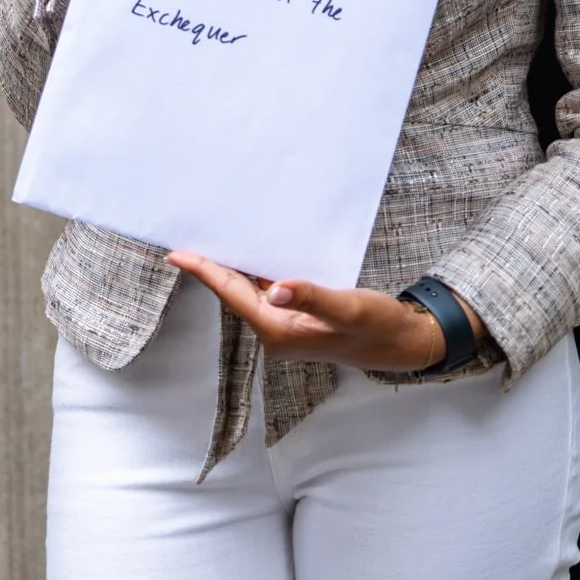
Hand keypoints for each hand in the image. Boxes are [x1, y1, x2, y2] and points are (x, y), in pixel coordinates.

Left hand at [166, 252, 484, 371]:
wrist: (402, 343)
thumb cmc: (377, 328)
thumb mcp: (348, 309)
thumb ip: (311, 298)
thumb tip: (274, 290)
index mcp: (280, 331)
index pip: (234, 295)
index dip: (206, 272)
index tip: (177, 254)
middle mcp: (277, 332)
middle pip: (236, 293)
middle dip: (213, 267)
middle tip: (191, 237)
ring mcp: (287, 327)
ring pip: (251, 292)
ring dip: (234, 268)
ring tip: (215, 240)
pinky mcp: (298, 320)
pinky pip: (268, 292)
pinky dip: (257, 272)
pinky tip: (257, 254)